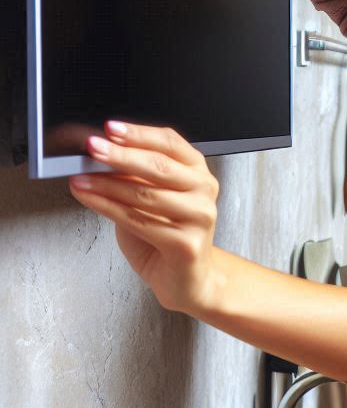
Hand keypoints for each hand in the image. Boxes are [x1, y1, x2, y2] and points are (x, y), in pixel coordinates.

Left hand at [68, 121, 222, 315]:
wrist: (185, 279)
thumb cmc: (166, 238)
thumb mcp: (149, 199)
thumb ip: (132, 179)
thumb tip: (98, 157)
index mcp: (197, 173)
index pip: (170, 143)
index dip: (139, 134)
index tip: (111, 129)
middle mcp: (204, 191)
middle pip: (160, 166)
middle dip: (121, 156)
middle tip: (93, 148)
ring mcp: (199, 217)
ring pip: (146, 194)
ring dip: (107, 184)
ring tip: (82, 178)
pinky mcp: (186, 244)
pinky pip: (139, 221)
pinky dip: (108, 208)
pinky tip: (91, 199)